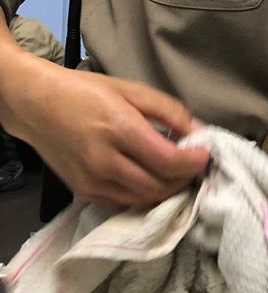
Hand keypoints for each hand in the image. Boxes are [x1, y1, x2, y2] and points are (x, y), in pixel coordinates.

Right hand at [6, 60, 209, 208]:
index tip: (207, 154)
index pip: (167, 160)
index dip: (193, 161)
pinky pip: (124, 203)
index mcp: (119, 128)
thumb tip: (197, 130)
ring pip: (143, 199)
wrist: (37, 105)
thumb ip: (167, 110)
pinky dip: (145, 196)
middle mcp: (104, 161)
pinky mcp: (84, 193)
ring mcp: (92, 181)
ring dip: (168, 190)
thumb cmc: (85, 91)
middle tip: (197, 165)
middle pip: (159, 185)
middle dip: (185, 178)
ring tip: (180, 174)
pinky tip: (155, 181)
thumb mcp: (130, 89)